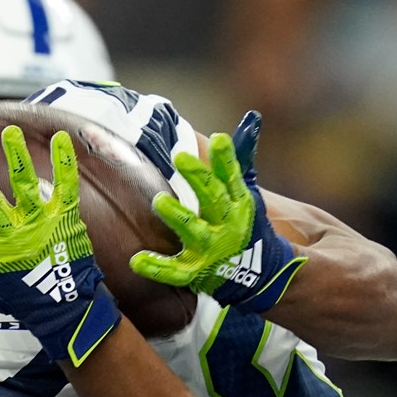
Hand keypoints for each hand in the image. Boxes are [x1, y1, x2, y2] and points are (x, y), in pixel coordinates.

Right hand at [0, 126, 119, 365]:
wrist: (65, 310)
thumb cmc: (23, 297)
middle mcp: (12, 236)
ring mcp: (40, 226)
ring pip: (25, 188)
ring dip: (16, 159)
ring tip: (9, 133)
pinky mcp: (65, 220)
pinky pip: (65, 187)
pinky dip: (65, 163)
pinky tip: (61, 139)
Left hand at [128, 111, 305, 312]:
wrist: (259, 276)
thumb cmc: (242, 227)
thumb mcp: (245, 195)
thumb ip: (236, 162)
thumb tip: (251, 120)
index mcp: (240, 205)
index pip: (233, 178)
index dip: (226, 159)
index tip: (218, 138)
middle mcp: (228, 226)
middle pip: (214, 199)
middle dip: (199, 178)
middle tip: (181, 157)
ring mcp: (212, 250)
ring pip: (195, 232)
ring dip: (178, 217)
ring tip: (159, 200)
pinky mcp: (197, 272)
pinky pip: (175, 271)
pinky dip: (157, 268)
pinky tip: (137, 261)